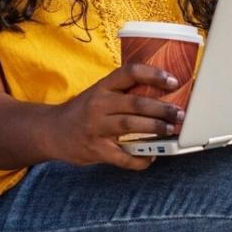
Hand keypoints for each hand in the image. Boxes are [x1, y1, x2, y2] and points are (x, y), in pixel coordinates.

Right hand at [46, 64, 185, 170]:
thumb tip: (161, 94)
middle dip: (162, 108)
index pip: (129, 72)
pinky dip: (139, 159)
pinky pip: (122, 156)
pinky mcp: (95, 149)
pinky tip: (150, 158)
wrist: (52, 132)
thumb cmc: (82, 111)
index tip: (173, 81)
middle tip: (179, 114)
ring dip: (155, 128)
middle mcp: (99, 104)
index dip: (153, 74)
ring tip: (170, 131)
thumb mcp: (98, 93)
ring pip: (131, 125)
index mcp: (102, 87)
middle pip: (136, 102)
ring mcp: (96, 127)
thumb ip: (122, 93)